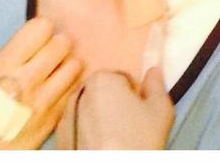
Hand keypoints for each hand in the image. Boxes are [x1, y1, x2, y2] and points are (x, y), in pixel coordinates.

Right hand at [0, 17, 82, 148]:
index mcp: (3, 67)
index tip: (34, 39)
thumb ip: (9, 55)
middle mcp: (27, 82)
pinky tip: (55, 91)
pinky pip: (75, 90)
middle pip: (63, 43)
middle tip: (44, 56)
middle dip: (55, 46)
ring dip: (65, 66)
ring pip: (75, 64)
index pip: (42, 27)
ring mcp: (43, 102)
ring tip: (51, 74)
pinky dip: (69, 87)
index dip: (39, 30)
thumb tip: (32, 38)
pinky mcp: (53, 120)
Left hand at [56, 67, 173, 148]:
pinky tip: (103, 148)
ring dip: (101, 120)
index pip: (123, 78)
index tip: (140, 111)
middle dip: (117, 105)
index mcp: (103, 79)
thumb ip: (156, 83)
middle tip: (131, 126)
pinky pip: (78, 131)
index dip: (135, 95)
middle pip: (104, 93)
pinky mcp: (58, 141)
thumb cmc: (137, 142)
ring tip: (118, 140)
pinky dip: (88, 136)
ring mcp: (64, 118)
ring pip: (90, 112)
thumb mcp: (161, 109)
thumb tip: (153, 72)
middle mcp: (79, 94)